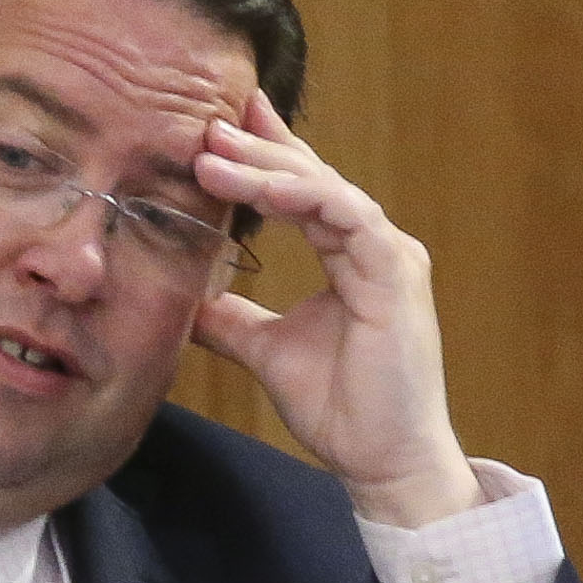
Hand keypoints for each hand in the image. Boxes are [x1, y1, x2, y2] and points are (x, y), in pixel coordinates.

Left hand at [187, 90, 481, 529]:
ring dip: (268, 168)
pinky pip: (349, 215)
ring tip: (212, 154)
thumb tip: (186, 301)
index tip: (217, 129)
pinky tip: (263, 185)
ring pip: (325, 188)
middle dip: (259, 146)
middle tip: (207, 122)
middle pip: (313, 177)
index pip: (304, 190)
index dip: (264, 155)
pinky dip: (304, 196)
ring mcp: (389, 255)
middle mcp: (374, 246)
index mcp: (351, 257)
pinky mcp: (396, 272)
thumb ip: (232, 320)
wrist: (383, 460)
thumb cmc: (343, 411)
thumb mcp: (268, 352)